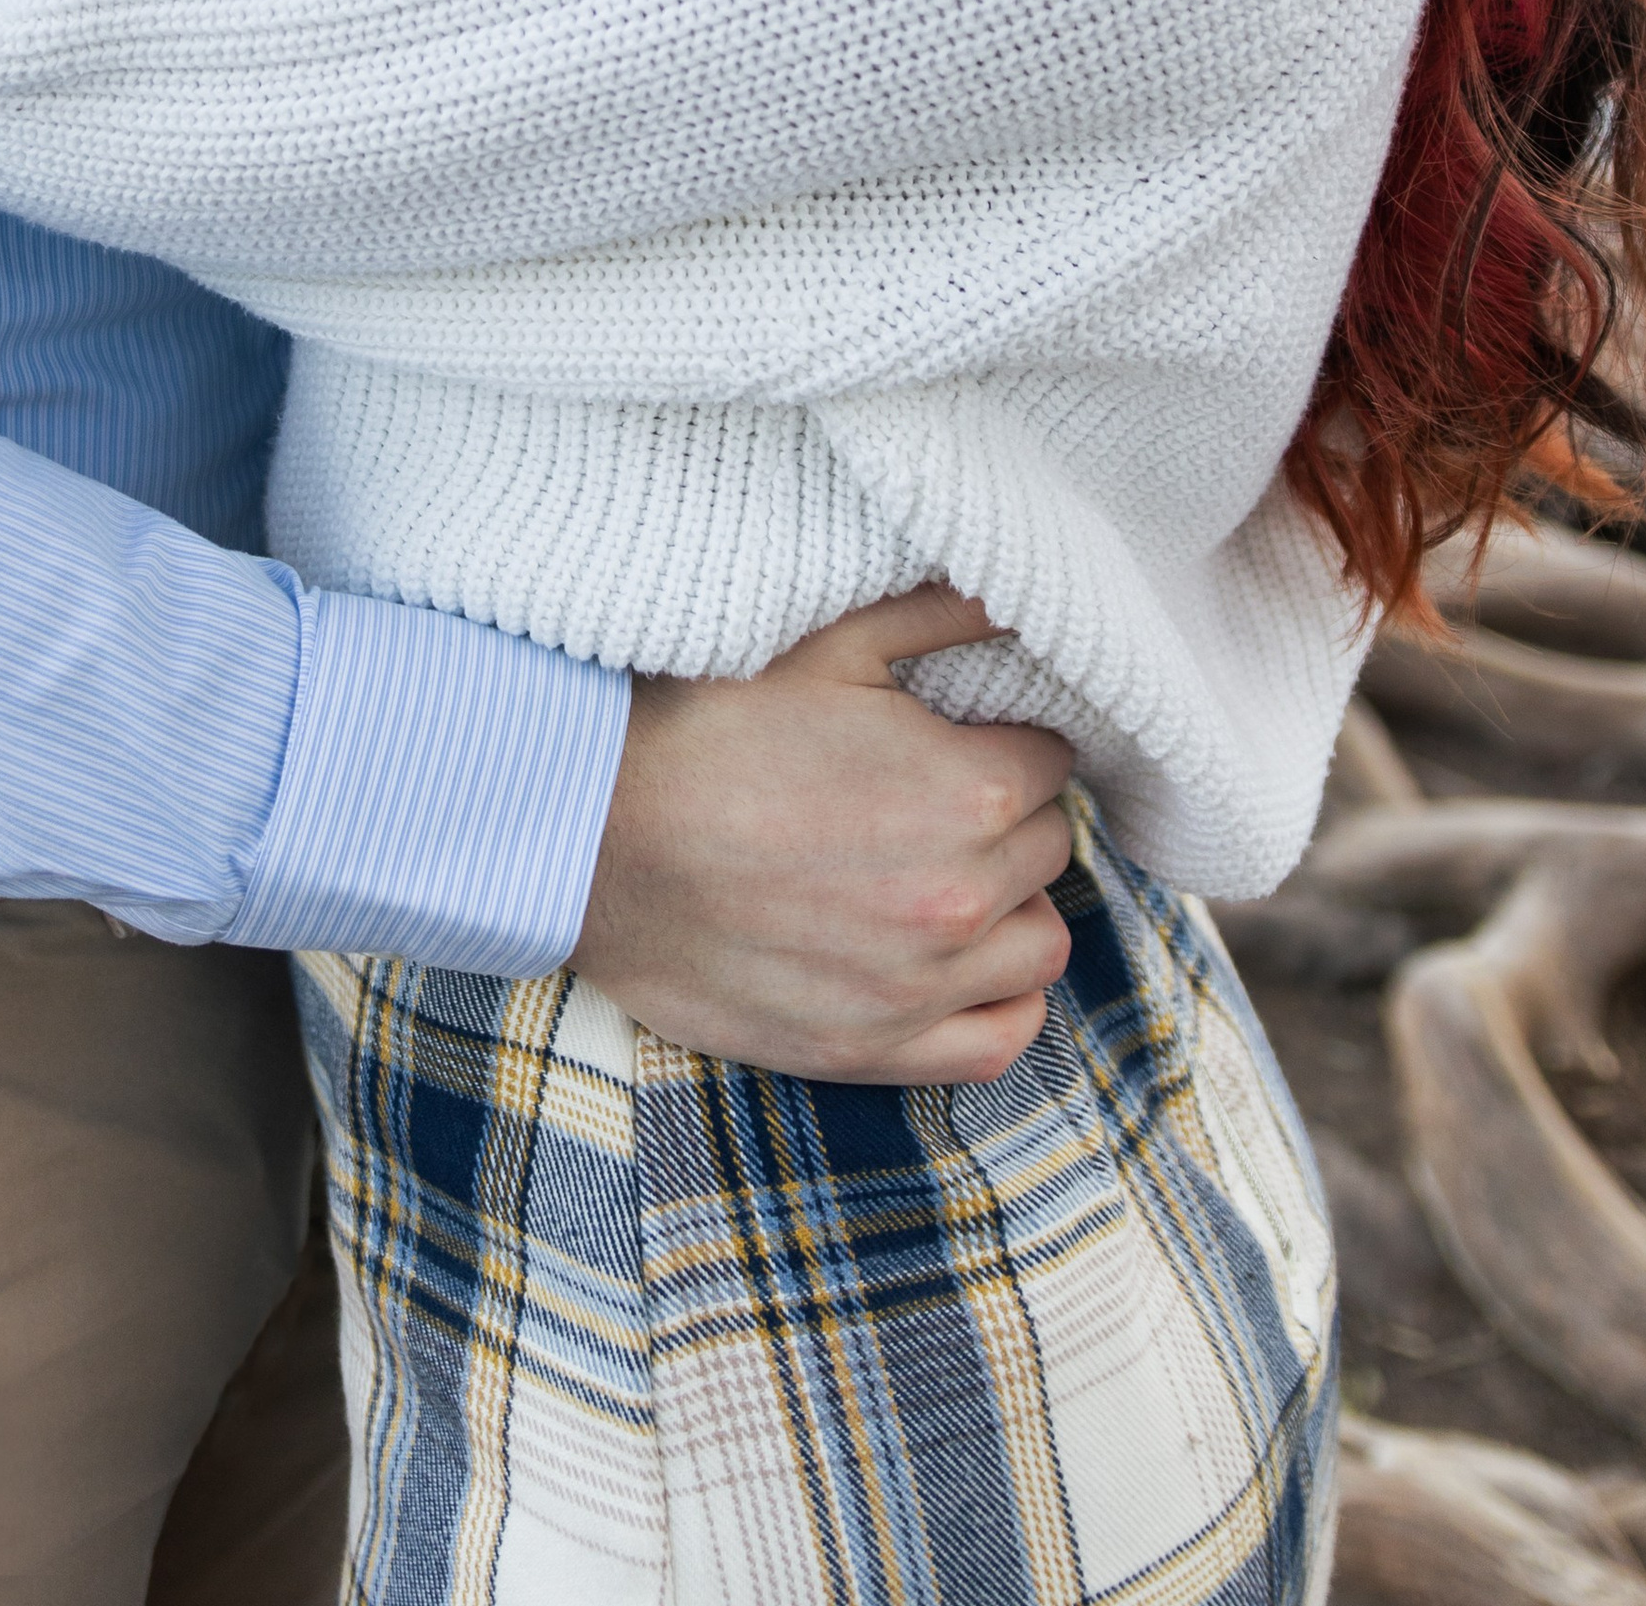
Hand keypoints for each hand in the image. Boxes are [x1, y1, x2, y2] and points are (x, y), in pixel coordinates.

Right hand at [569, 584, 1077, 1082]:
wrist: (593, 837)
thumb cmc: (705, 727)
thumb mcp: (827, 641)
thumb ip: (938, 615)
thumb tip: (1015, 596)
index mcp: (969, 790)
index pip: (1051, 761)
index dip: (1005, 739)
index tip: (957, 735)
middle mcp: (965, 896)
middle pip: (1046, 845)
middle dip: (1006, 813)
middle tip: (936, 793)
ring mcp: (923, 986)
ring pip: (1041, 943)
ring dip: (1010, 903)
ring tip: (947, 871)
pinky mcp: (875, 1049)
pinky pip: (1002, 1040)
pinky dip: (1000, 999)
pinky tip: (958, 959)